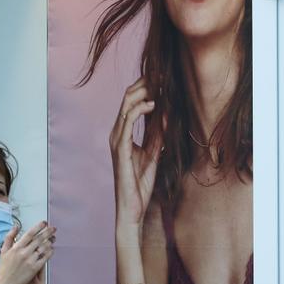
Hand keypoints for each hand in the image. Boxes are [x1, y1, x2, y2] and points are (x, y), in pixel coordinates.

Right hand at [0, 221, 54, 283]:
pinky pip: (45, 258)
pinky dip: (50, 252)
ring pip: (43, 248)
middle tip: (53, 228)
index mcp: (16, 248)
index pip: (30, 233)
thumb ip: (9, 237)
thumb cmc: (5, 268)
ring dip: (50, 241)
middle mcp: (24, 253)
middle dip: (48, 232)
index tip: (44, 223)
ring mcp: (30, 261)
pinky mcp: (35, 268)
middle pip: (39, 239)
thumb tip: (16, 226)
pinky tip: (52, 249)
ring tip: (53, 238)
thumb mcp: (3, 251)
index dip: (38, 227)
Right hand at [110, 78, 162, 237]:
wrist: (132, 208)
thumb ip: (157, 135)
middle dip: (145, 84)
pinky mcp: (120, 149)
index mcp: (123, 133)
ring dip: (144, 92)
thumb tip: (166, 117)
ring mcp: (116, 140)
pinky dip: (139, 110)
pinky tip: (153, 104)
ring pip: (126, 105)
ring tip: (160, 84)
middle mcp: (117, 133)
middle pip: (128, 98)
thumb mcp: (154, 153)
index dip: (147, 88)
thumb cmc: (140, 184)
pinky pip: (127, 122)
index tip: (164, 78)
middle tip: (164, 75)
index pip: (132, 102)